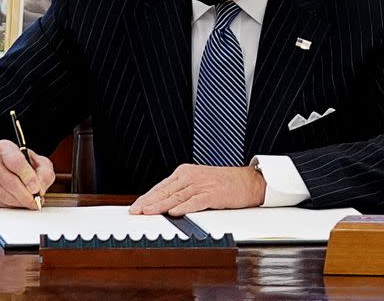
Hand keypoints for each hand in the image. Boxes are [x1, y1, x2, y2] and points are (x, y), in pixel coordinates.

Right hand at [0, 140, 54, 208]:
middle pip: (9, 181)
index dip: (27, 177)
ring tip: (31, 202)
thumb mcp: (39, 162)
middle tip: (36, 200)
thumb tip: (40, 188)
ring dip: (20, 201)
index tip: (36, 188)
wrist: (7, 167)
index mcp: (4, 148)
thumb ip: (44, 172)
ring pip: (4, 194)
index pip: (15, 162)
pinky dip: (13, 206)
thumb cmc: (25, 163)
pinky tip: (21, 202)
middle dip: (25, 194)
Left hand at [129, 164, 264, 215]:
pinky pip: (195, 201)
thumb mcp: (200, 182)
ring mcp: (202, 184)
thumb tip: (164, 205)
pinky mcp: (213, 194)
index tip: (136, 206)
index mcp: (186, 173)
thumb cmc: (225, 183)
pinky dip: (184, 207)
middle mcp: (191, 176)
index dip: (147, 197)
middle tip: (135, 210)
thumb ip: (183, 191)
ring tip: (147, 212)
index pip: (161, 186)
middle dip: (148, 202)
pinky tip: (174, 212)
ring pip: (176, 196)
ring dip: (160, 205)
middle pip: (165, 191)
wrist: (248, 181)